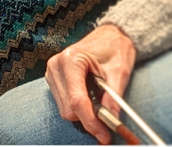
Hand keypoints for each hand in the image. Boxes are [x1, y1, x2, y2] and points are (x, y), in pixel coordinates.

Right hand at [44, 24, 136, 144]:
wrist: (109, 35)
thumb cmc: (114, 48)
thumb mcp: (119, 71)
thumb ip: (113, 98)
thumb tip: (112, 122)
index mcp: (71, 60)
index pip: (76, 101)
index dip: (91, 122)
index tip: (104, 135)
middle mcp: (56, 66)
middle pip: (68, 109)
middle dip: (88, 120)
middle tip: (107, 123)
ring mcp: (52, 72)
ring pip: (65, 109)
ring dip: (83, 115)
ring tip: (100, 104)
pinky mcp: (54, 79)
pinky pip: (64, 103)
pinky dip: (78, 108)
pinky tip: (91, 100)